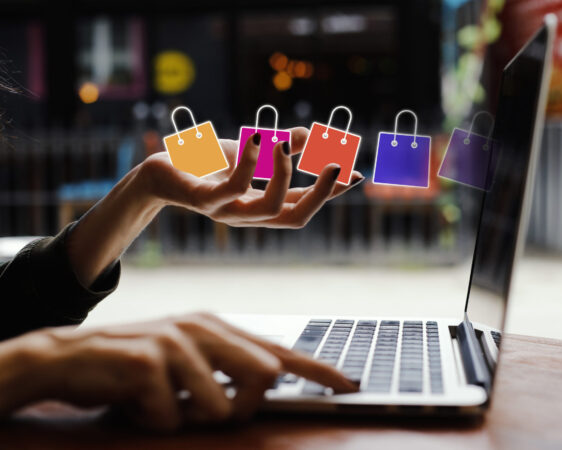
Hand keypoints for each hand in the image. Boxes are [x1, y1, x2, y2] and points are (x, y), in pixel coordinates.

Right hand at [0, 313, 357, 430]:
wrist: (68, 357)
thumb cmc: (135, 365)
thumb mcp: (186, 360)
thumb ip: (226, 368)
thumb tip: (269, 379)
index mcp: (216, 327)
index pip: (278, 351)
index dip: (316, 369)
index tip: (347, 384)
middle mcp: (202, 327)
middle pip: (262, 377)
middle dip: (239, 406)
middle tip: (198, 405)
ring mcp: (176, 341)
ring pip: (219, 407)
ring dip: (187, 417)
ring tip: (159, 401)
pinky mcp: (148, 361)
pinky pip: (171, 417)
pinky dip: (154, 421)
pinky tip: (135, 403)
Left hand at [140, 127, 363, 227]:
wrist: (159, 170)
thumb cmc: (205, 163)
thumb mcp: (249, 151)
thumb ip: (280, 146)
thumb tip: (313, 136)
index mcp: (260, 206)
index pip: (303, 205)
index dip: (330, 192)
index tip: (357, 174)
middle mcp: (248, 215)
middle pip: (295, 217)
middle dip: (321, 194)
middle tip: (337, 165)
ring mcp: (226, 212)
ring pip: (271, 208)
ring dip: (286, 175)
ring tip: (285, 144)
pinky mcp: (204, 200)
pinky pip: (234, 188)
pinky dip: (250, 162)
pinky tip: (257, 138)